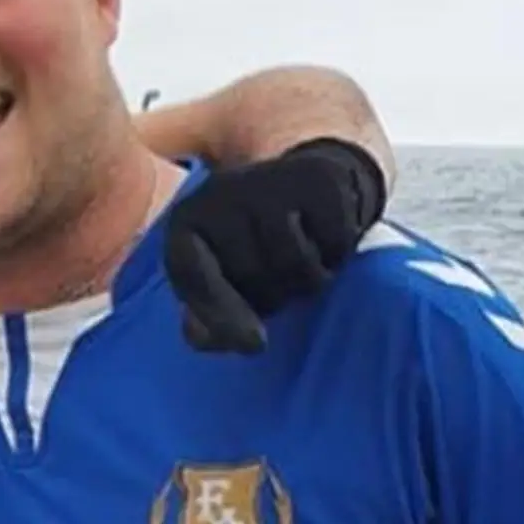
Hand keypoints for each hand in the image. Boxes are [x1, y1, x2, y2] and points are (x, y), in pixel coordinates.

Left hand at [162, 138, 386, 353]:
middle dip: (271, 297)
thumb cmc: (251, 248)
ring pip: (296, 265)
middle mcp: (222, 193)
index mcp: (187, 221)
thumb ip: (204, 322)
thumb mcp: (219, 283)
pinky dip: (336, 257)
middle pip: (252, 277)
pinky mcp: (318, 179)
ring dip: (307, 282)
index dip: (219, 313)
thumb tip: (202, 336)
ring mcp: (269, 181)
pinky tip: (325, 241)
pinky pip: (334, 245)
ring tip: (299, 264)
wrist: (301, 186)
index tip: (253, 345)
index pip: (192, 273)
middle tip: (276, 283)